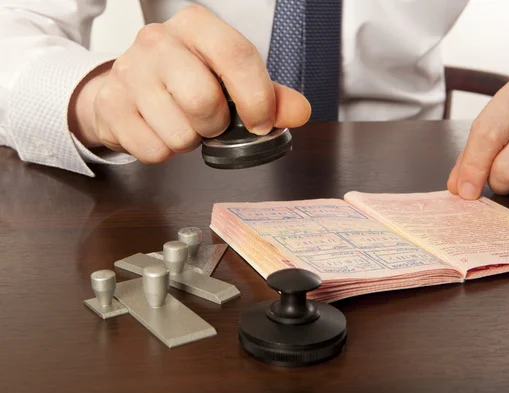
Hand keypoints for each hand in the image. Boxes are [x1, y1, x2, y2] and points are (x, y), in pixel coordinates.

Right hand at [68, 5, 310, 162]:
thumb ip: (271, 96)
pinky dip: (165, 152)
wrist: (126, 90)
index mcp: (196, 25)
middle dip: (215, 125)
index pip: (236, 55)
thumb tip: (299, 112)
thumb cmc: (186, 81)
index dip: (256, 98)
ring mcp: (128, 71)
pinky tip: (159, 131)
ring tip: (182, 123)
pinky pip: (154, 151)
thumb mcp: (230, 80)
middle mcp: (157, 40)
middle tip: (210, 122)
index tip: (261, 122)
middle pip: (203, 100)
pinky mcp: (110, 106)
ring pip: (179, 133)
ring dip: (189, 141)